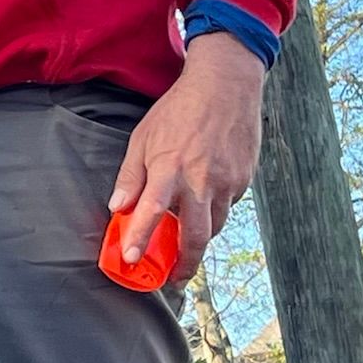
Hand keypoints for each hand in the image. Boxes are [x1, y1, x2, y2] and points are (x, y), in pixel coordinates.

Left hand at [108, 33, 265, 281]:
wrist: (225, 85)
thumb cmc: (179, 110)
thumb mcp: (143, 137)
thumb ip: (131, 176)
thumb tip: (117, 207)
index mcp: (170, 167)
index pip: (152, 211)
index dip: (140, 238)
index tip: (131, 259)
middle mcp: (200, 179)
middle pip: (195, 236)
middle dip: (185, 264)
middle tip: (176, 277)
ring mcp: (227, 181)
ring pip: (215, 225)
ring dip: (201, 237)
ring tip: (189, 241)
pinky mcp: (244, 179)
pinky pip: (229, 205)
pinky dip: (216, 210)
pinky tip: (207, 200)